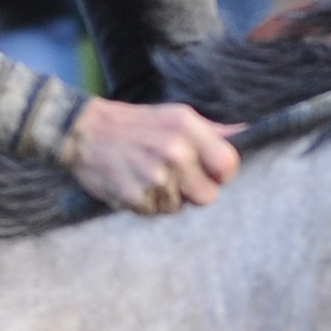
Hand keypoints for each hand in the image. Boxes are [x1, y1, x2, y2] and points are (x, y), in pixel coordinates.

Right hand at [64, 100, 241, 215]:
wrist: (83, 130)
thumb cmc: (137, 124)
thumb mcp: (177, 116)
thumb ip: (213, 131)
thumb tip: (248, 132)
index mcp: (187, 129)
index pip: (228, 165)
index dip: (222, 174)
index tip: (211, 173)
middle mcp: (173, 152)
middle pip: (208, 196)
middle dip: (195, 191)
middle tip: (177, 178)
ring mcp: (153, 176)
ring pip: (179, 207)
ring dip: (168, 198)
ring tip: (149, 175)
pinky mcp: (133, 196)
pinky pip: (154, 213)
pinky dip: (147, 203)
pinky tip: (135, 183)